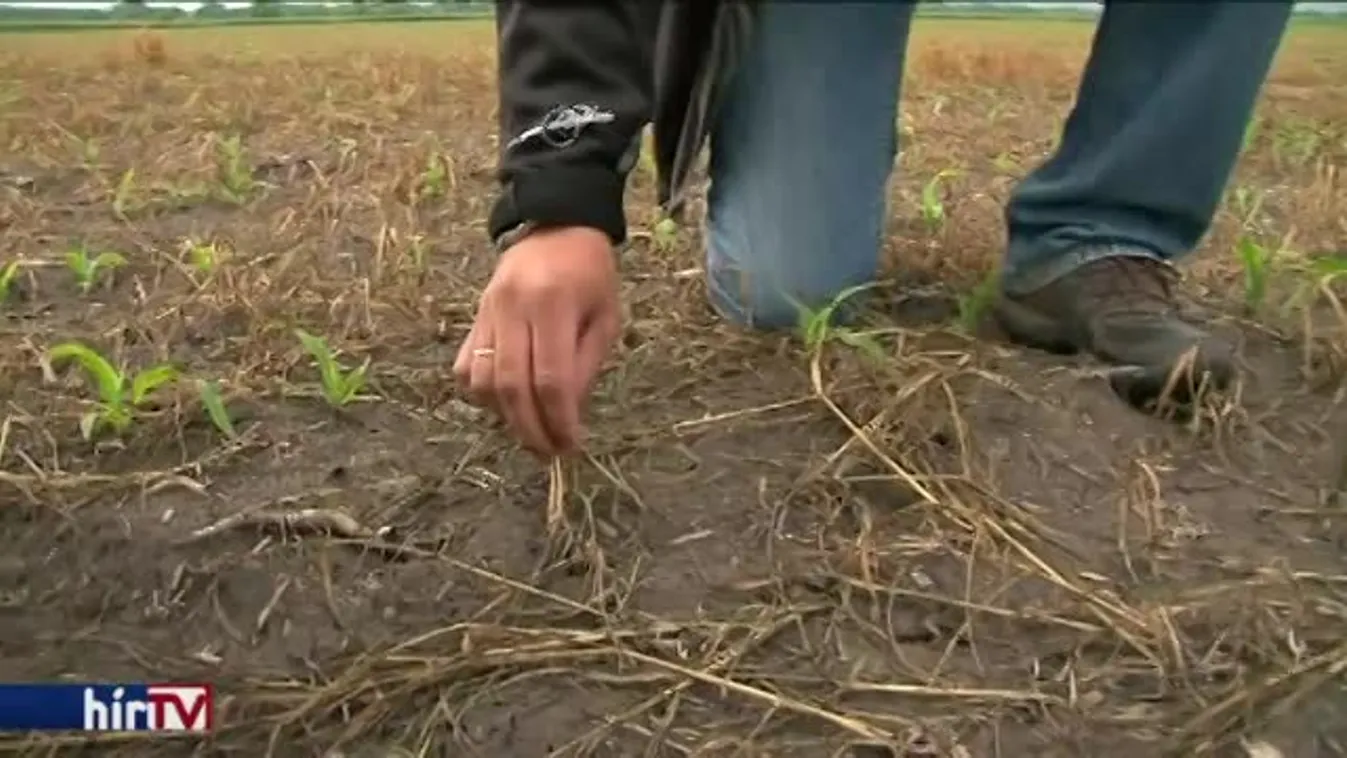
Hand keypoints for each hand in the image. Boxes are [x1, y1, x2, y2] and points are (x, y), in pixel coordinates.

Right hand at [454, 226, 620, 456]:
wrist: (557, 227)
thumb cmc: (591, 275)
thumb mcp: (605, 318)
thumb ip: (585, 366)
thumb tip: (567, 416)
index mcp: (554, 304)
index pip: (551, 379)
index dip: (559, 420)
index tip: (571, 445)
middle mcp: (513, 307)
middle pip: (512, 386)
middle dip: (530, 429)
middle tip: (549, 452)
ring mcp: (487, 312)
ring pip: (482, 380)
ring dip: (504, 417)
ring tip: (530, 432)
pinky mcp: (473, 316)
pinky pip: (465, 366)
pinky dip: (481, 395)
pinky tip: (506, 404)